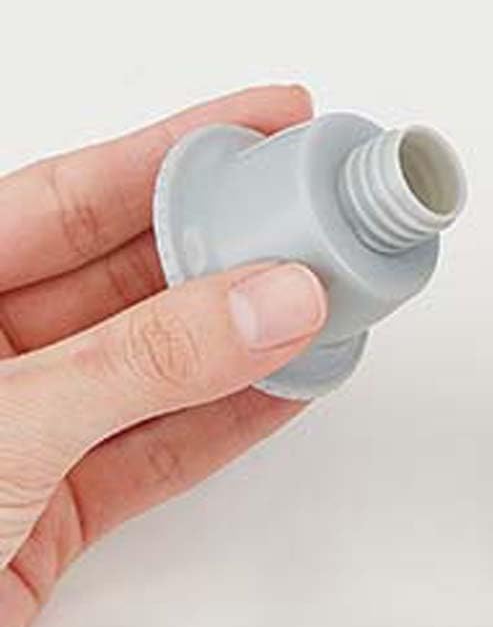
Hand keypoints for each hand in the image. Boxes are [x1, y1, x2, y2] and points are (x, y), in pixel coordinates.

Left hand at [0, 87, 327, 626]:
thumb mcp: (7, 422)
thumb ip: (145, 360)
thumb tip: (267, 299)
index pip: (72, 194)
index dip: (177, 147)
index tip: (268, 118)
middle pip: (131, 274)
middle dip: (231, 241)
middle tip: (313, 209)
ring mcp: (25, 431)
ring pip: (162, 363)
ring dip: (250, 334)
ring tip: (327, 291)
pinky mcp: (57, 508)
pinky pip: (164, 448)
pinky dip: (234, 419)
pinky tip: (292, 382)